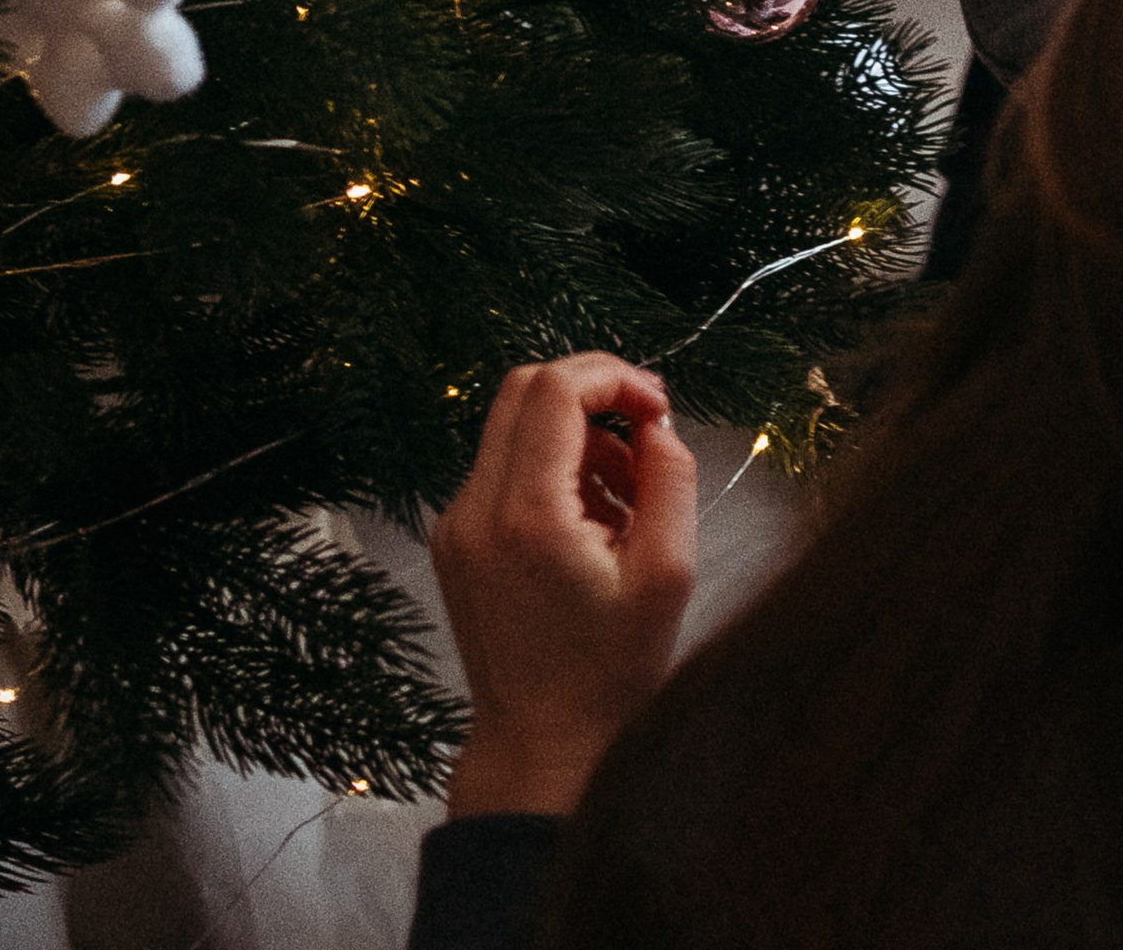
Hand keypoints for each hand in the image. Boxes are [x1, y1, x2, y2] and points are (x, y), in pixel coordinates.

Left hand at [432, 355, 696, 817]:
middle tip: (645, 433)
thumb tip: (656, 423)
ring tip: (625, 499)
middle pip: (524, 387)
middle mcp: (476, 508)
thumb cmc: (610, 671)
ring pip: (512, 425)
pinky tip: (589, 521)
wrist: (540, 746)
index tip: (658, 406)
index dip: (613, 375)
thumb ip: (670, 480)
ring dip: (574, 434)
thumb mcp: (667, 576)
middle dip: (592, 392)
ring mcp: (456, 524)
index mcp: (527, 514)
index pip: (555, 388)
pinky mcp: (452, 541)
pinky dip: (549, 468)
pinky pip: (501, 467)